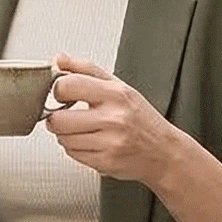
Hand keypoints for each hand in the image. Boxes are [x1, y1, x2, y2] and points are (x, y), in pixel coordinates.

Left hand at [45, 53, 178, 186]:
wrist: (165, 151)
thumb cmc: (140, 117)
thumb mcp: (118, 86)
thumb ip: (85, 70)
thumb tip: (58, 59)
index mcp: (116, 94)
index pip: (67, 86)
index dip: (58, 90)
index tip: (63, 94)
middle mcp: (114, 118)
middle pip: (58, 119)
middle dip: (57, 118)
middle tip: (67, 116)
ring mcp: (110, 142)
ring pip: (62, 139)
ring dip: (66, 135)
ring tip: (83, 130)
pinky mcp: (105, 162)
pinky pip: (72, 154)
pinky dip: (76, 149)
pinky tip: (91, 142)